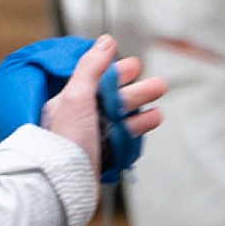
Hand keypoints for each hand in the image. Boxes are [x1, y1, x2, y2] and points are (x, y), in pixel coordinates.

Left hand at [42, 35, 164, 178]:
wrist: (64, 184)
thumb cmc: (65, 142)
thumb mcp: (76, 96)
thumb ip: (91, 67)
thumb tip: (105, 41)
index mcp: (69, 102)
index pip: (97, 81)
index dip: (118, 72)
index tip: (136, 66)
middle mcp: (79, 119)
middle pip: (113, 100)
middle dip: (138, 92)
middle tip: (160, 86)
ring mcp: (90, 139)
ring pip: (121, 121)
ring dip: (142, 113)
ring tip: (159, 112)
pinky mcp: (100, 157)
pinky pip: (122, 141)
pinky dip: (136, 133)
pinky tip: (148, 128)